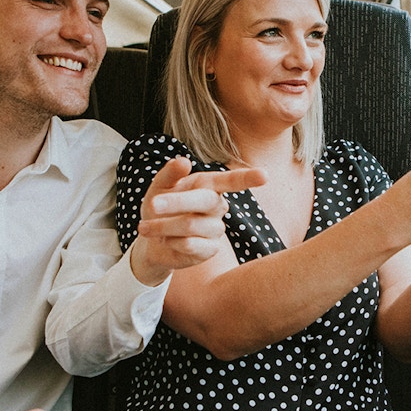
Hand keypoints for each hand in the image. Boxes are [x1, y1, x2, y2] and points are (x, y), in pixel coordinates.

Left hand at [131, 157, 265, 283]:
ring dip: (164, 226)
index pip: (231, 181)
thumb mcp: (158, 187)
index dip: (247, 178)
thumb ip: (169, 174)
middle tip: (153, 204)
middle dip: (176, 202)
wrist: (150, 241)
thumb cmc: (158, 209)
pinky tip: (165, 240)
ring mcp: (215, 229)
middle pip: (205, 201)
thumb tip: (184, 161)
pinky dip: (171, 241)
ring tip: (146, 226)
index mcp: (208, 186)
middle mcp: (217, 207)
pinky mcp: (209, 250)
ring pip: (192, 225)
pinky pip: (191, 245)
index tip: (265, 176)